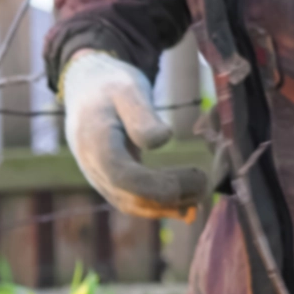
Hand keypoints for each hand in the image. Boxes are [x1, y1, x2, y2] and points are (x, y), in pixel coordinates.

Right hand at [62, 50, 206, 219]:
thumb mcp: (127, 88)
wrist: (88, 93)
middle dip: (171, 197)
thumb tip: (163, 139)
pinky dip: (162, 206)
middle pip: (131, 197)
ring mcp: (101, 180)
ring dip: (169, 206)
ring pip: (134, 205)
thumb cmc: (110, 87)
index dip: (156, 185)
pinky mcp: (112, 185)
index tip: (191, 178)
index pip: (122, 176)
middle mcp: (93, 169)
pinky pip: (136, 203)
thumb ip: (142, 115)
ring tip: (201, 193)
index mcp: (94, 143)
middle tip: (205, 184)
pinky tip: (188, 204)